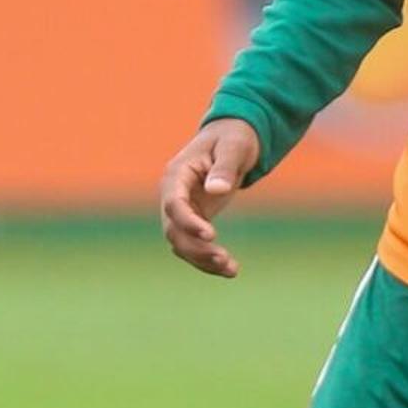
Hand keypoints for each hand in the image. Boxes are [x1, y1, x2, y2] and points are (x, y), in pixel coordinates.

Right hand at [156, 118, 262, 276]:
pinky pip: (194, 245)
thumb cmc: (233, 138)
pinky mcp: (193, 219)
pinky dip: (208, 259)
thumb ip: (225, 167)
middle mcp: (172, 194)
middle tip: (224, 259)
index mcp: (177, 174)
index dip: (188, 221)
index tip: (211, 235)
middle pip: (174, 229)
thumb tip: (217, 190)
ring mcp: (181, 209)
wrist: (233, 138)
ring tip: (232, 269)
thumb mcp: (234, 147)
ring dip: (202, 259)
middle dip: (196, 248)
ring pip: (181, 243)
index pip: (173, 203)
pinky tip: (230, 270)